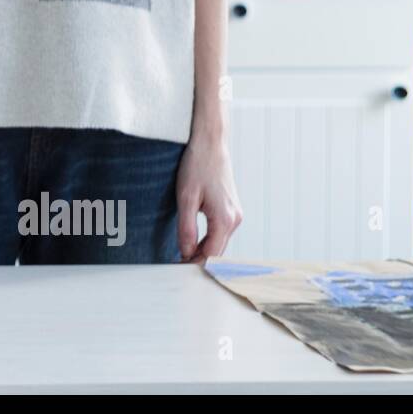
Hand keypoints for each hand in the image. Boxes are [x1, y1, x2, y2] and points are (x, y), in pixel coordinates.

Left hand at [176, 123, 242, 262]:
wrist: (210, 144)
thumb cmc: (196, 166)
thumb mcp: (185, 198)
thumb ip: (186, 227)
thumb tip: (185, 252)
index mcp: (225, 219)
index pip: (211, 254)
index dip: (194, 264)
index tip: (177, 269)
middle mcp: (235, 219)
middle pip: (217, 251)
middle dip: (198, 259)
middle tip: (176, 264)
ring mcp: (236, 214)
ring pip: (219, 242)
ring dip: (203, 250)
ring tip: (181, 254)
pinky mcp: (232, 209)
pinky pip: (220, 231)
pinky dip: (208, 239)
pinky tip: (193, 240)